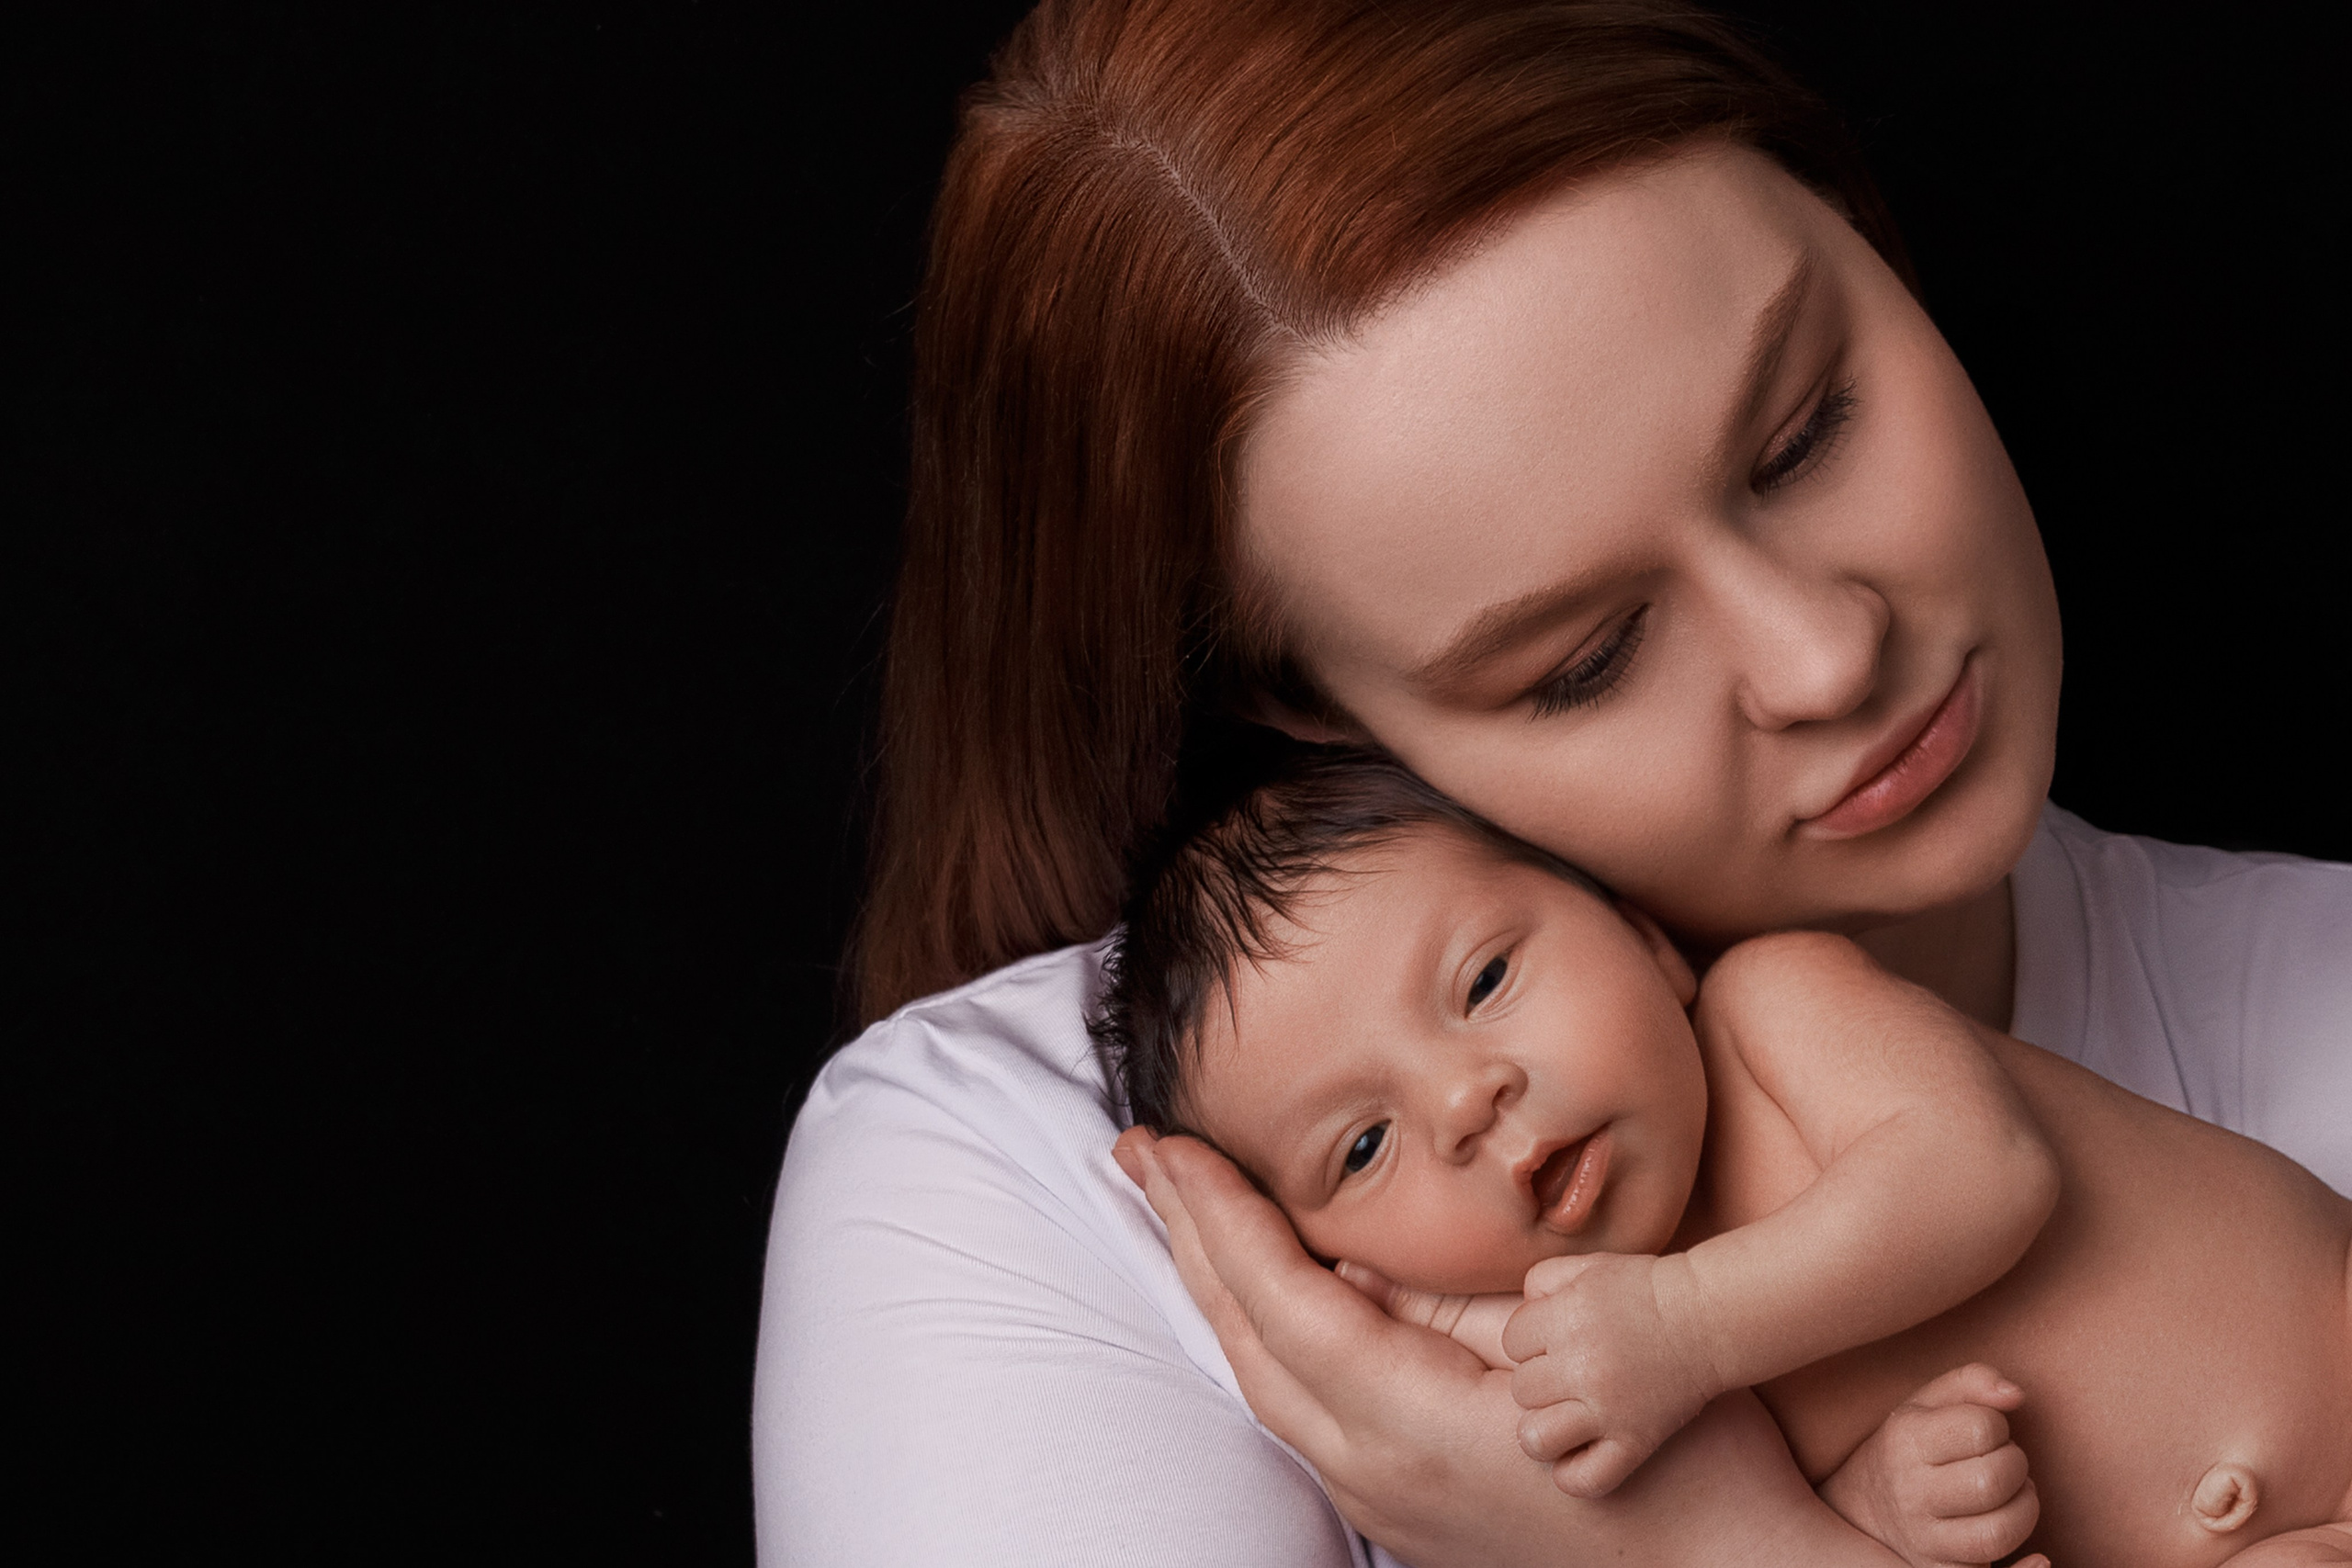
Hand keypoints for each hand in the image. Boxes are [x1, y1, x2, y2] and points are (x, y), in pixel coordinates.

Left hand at [1112, 1128, 1911, 1567]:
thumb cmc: (1693, 1463)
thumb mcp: (1580, 1345)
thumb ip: (1452, 1301)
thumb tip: (1351, 1262)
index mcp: (1409, 1423)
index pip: (1278, 1298)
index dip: (1217, 1214)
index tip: (1166, 1143)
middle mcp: (1374, 1472)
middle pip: (1247, 1338)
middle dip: (1187, 1237)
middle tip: (1137, 1154)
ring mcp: (1387, 1503)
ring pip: (1265, 1378)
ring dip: (1216, 1285)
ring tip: (1182, 1210)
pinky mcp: (1412, 1512)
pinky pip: (1300, 1408)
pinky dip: (1263, 1335)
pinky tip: (1266, 1302)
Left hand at [1502, 1251, 1721, 1497]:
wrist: (1707, 1319)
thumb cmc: (1643, 1289)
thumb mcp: (1588, 1267)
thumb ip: (1541, 1281)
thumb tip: (1521, 1313)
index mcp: (1567, 1319)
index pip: (1512, 1342)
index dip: (1530, 1339)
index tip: (1555, 1338)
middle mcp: (1583, 1366)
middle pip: (1521, 1389)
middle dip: (1539, 1380)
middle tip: (1567, 1373)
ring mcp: (1609, 1410)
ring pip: (1536, 1438)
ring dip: (1544, 1428)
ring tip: (1564, 1415)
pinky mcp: (1635, 1441)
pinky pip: (1583, 1479)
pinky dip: (1572, 1475)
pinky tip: (1579, 1452)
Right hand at [1818, 1364, 2044, 1567]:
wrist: (1859, 1509)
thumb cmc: (1909, 1448)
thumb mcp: (1925, 1404)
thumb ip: (1971, 1382)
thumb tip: (2017, 1395)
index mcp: (1904, 1441)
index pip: (1981, 1428)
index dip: (1998, 1425)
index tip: (1986, 1432)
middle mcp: (1909, 1492)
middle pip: (1993, 1481)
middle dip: (2016, 1466)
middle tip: (2006, 1463)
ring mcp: (1924, 1539)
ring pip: (1998, 1532)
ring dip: (2025, 1510)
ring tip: (2014, 1496)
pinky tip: (2038, 1557)